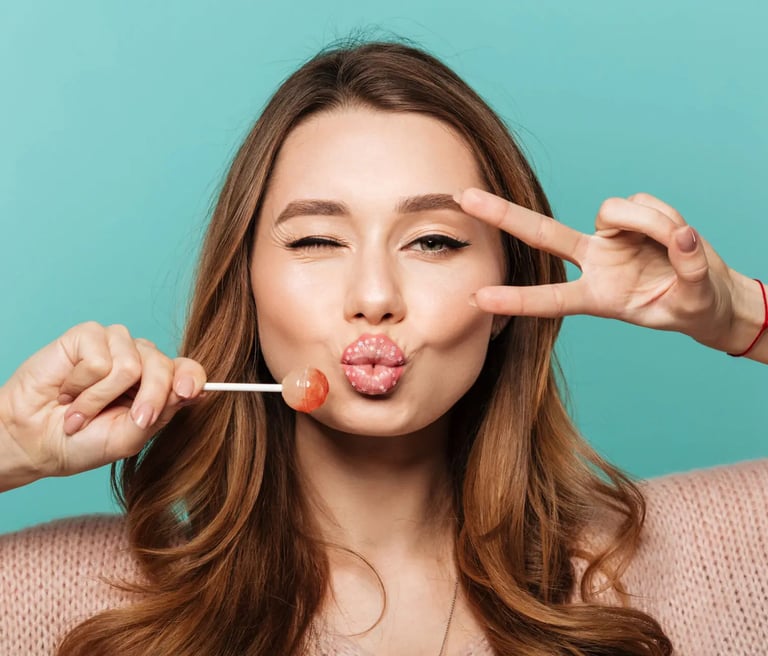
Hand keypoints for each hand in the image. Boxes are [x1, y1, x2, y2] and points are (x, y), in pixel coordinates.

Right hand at [0, 322, 205, 491]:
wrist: (34, 441)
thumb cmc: (82, 441)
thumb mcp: (129, 436)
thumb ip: (161, 412)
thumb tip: (196, 390)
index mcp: (157, 382)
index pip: (187, 370)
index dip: (191, 378)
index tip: (187, 392)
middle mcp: (140, 359)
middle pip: (164, 367)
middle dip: (146, 400)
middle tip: (130, 421)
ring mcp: (116, 344)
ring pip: (130, 365)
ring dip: (100, 399)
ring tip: (80, 411)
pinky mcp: (88, 335)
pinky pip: (99, 361)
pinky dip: (81, 386)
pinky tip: (66, 392)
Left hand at [457, 188, 749, 351]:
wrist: (712, 296)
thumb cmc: (693, 306)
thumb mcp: (694, 301)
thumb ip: (689, 269)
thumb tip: (681, 235)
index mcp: (597, 297)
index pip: (551, 299)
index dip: (516, 299)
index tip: (478, 298)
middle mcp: (594, 262)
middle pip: (541, 234)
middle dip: (502, 215)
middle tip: (462, 197)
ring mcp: (610, 237)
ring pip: (613, 210)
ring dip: (649, 222)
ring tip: (678, 243)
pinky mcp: (632, 216)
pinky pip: (643, 202)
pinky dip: (665, 216)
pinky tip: (677, 234)